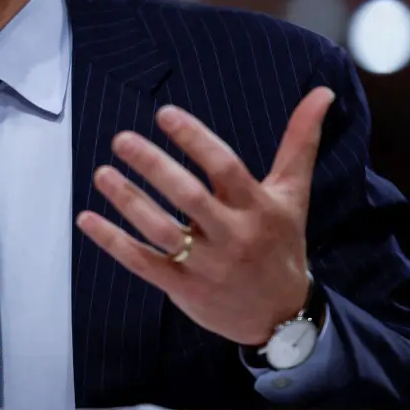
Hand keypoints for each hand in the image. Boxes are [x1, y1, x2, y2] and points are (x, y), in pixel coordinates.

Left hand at [76, 87, 335, 345]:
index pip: (225, 167)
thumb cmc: (281, 243)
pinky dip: (113, 242)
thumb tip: (322, 92)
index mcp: (258, 207)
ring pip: (162, 231)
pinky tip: (86, 218)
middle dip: (155, 166)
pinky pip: (143, 263)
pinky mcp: (183, 288)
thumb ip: (300, 141)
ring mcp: (206, 264)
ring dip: (129, 201)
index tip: (164, 114)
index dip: (195, 139)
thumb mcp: (293, 194)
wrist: (283, 317)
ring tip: (102, 173)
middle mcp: (233, 235)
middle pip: (190, 197)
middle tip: (122, 139)